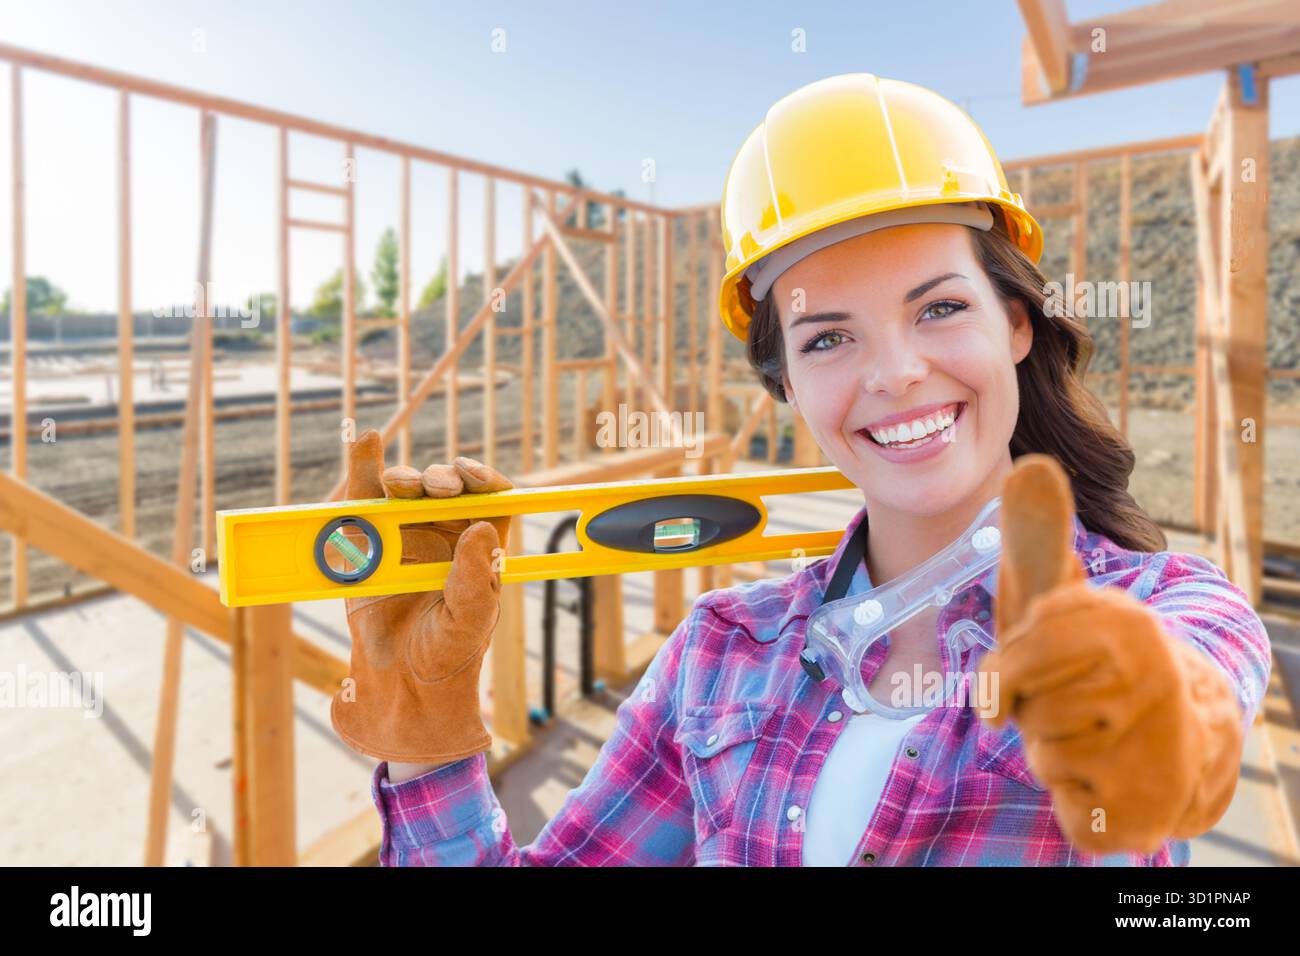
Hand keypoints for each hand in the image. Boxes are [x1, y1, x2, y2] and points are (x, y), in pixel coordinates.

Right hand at [330, 428, 513, 765]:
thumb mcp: (470, 621)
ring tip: (399, 482)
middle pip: (447, 489)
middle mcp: (445, 535)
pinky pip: (364, 500)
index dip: (486, 481)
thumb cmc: (447, 654)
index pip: (491, 500)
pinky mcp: (366, 542)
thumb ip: (475, 579)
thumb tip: (482, 529)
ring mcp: (405, 535)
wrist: (399, 686)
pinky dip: (362, 469)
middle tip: (437, 488)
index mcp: (481, 549)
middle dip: (443, 479)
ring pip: (407, 489)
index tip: (477, 480)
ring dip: (404, 476)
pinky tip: (365, 444)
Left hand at [976, 454, 1243, 854]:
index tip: (1021, 673)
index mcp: (1125, 626)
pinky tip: (1105, 778)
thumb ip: (1038, 540)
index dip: (1008, 672)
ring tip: (1091, 736)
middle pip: (1028, 710)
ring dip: (1050, 751)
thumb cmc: (1094, 664)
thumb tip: (1029, 467)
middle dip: (1030, 711)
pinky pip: (1066, 806)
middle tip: (1067, 702)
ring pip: (1044, 756)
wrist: (1181, 738)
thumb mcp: (1061, 601)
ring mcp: (1158, 748)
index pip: (1021, 659)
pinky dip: (1070, 797)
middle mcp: (1155, 682)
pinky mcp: (1150, 809)